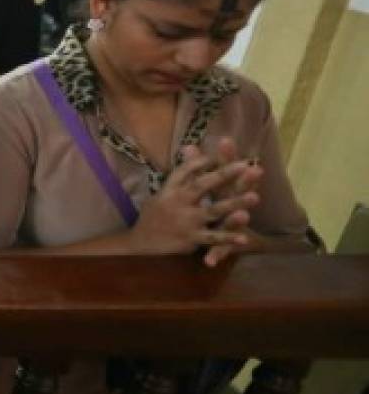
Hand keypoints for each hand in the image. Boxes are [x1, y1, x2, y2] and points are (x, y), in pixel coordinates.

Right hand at [128, 146, 259, 262]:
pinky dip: (228, 239)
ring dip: (235, 204)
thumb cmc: (152, 217)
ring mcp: (185, 221)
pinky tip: (244, 238)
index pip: (186, 170)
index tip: (219, 155)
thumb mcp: (160, 194)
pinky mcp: (190, 239)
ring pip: (214, 211)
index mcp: (170, 190)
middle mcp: (178, 202)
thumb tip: (190, 148)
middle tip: (245, 165)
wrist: (139, 245)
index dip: (202, 162)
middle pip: (203, 185)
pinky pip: (213, 238)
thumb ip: (178, 176)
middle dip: (225, 175)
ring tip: (255, 197)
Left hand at [200, 138, 264, 266]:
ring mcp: (231, 225)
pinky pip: (221, 250)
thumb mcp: (205, 187)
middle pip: (239, 192)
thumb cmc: (216, 205)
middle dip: (246, 181)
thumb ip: (197, 168)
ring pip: (234, 221)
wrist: (231, 238)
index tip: (225, 139)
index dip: (227, 155)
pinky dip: (216, 255)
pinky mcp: (226, 244)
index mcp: (224, 190)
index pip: (227, 170)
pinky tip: (209, 262)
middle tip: (254, 168)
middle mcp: (233, 205)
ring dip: (238, 218)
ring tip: (243, 215)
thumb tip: (188, 145)